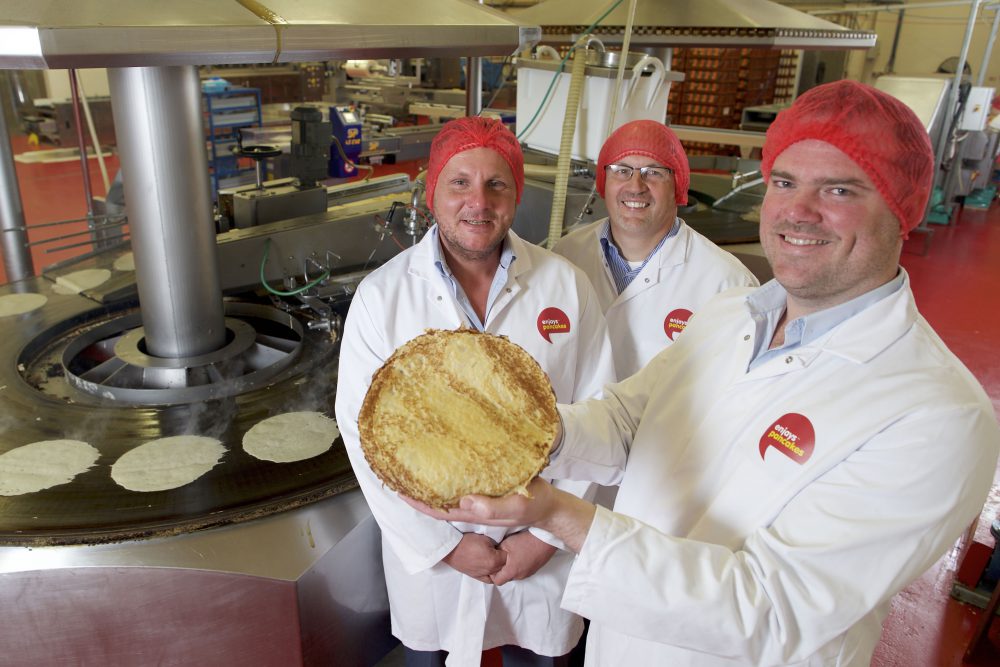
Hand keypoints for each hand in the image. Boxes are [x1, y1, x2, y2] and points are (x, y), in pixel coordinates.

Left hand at [403, 477, 557, 526]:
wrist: (551, 506)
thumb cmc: (535, 504)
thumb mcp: (517, 505)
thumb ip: (493, 508)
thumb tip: (465, 502)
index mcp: (474, 513)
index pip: (437, 510)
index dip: (417, 503)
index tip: (398, 489)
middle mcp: (472, 508)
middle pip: (437, 503)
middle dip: (417, 492)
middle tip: (399, 472)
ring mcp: (478, 501)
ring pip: (447, 495)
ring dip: (430, 485)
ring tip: (414, 467)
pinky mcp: (486, 492)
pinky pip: (460, 487)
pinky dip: (447, 478)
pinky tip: (443, 465)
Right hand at [442, 533, 506, 582]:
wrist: (451, 549)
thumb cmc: (467, 541)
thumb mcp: (485, 538)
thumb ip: (496, 544)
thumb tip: (501, 547)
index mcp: (494, 560)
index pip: (508, 557)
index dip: (507, 551)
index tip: (505, 547)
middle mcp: (490, 570)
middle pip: (504, 567)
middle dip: (504, 560)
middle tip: (501, 552)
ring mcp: (483, 575)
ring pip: (497, 573)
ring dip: (499, 567)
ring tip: (496, 559)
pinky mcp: (477, 577)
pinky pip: (489, 579)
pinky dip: (493, 574)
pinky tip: (492, 569)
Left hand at [491, 531, 556, 585]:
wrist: (545, 539)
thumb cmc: (525, 541)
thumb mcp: (506, 544)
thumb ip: (497, 552)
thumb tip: (492, 556)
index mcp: (512, 571)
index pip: (497, 581)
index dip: (492, 573)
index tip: (492, 563)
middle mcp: (520, 575)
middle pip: (506, 578)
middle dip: (502, 569)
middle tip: (500, 557)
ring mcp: (528, 573)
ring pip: (515, 574)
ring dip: (511, 567)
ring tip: (511, 554)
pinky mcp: (534, 569)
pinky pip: (523, 571)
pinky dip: (519, 565)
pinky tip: (520, 554)